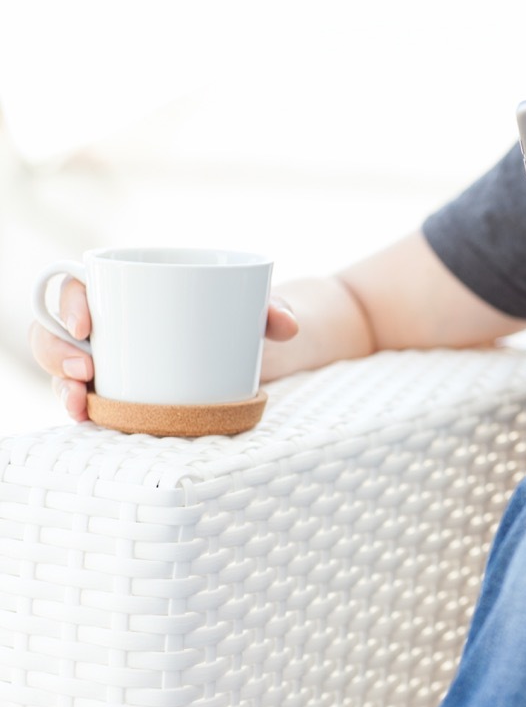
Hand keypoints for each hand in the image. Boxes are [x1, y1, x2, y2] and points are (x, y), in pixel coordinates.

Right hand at [29, 278, 299, 422]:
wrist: (263, 348)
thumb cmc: (251, 316)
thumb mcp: (263, 309)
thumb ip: (277, 310)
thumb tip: (286, 324)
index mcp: (132, 287)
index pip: (78, 285)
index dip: (69, 302)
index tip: (87, 325)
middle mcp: (113, 323)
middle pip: (58, 330)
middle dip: (56, 352)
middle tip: (86, 370)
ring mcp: (114, 359)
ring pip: (66, 368)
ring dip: (62, 387)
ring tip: (82, 404)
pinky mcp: (125, 393)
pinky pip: (91, 399)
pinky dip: (84, 410)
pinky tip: (89, 421)